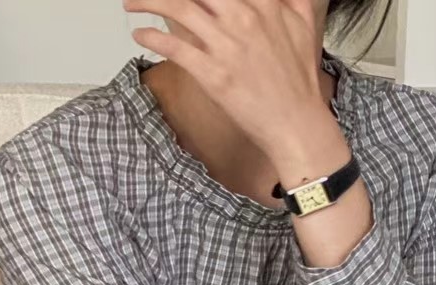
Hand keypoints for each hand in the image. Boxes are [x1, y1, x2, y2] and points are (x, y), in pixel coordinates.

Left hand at [123, 0, 326, 158]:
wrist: (295, 122)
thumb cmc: (298, 79)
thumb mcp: (303, 24)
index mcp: (262, 3)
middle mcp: (242, 17)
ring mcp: (225, 45)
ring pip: (178, 9)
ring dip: (148, 3)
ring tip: (131, 3)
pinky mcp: (212, 73)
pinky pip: (175, 47)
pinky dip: (152, 38)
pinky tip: (140, 34)